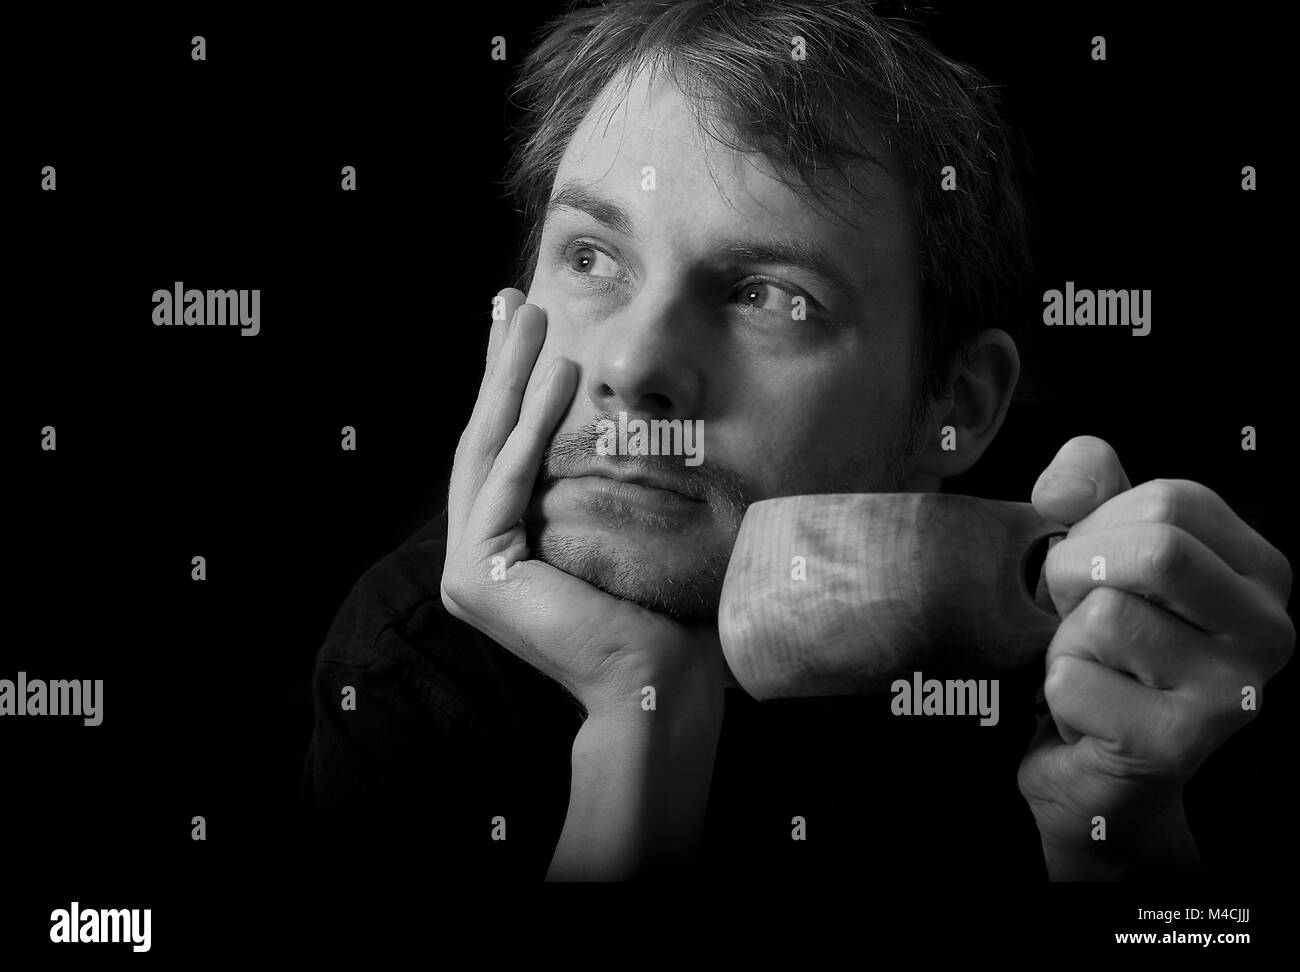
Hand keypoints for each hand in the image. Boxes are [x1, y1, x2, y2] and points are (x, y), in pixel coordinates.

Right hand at [440, 287, 729, 726]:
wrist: (656, 685)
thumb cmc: (655, 613)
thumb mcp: (619, 527)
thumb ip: (599, 480)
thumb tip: (625, 414)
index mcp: (504, 547)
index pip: (505, 448)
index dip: (510, 383)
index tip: (525, 327)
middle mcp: (475, 556)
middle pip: (486, 439)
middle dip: (498, 364)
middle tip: (510, 299)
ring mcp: (467, 569)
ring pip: (489, 449)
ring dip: (510, 377)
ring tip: (530, 315)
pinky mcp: (476, 575)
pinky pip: (507, 483)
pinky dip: (531, 426)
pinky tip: (553, 375)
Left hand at [1016, 436, 1293, 878]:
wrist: (1098, 771)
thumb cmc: (1105, 653)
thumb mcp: (1101, 553)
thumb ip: (1089, 491)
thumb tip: (1069, 479)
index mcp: (1259, 572)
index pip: (1170, 500)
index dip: (1100, 526)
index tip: (1096, 570)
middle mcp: (1267, 631)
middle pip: (1155, 549)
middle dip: (1078, 572)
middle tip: (1074, 614)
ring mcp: (1231, 693)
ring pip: (1107, 617)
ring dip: (1066, 641)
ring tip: (1093, 670)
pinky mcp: (1177, 745)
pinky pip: (1073, 681)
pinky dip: (1055, 693)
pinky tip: (1087, 716)